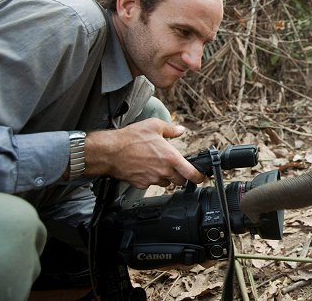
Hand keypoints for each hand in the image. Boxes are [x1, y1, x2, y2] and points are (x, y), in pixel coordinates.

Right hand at [84, 118, 204, 187]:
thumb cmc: (131, 138)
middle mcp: (163, 171)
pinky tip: (145, 168)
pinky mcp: (141, 184)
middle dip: (180, 175)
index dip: (199, 177)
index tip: (202, 178)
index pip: (191, 173)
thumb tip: (180, 130)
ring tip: (157, 165)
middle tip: (175, 167)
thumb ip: (171, 129)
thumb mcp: (154, 126)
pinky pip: (151, 184)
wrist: (110, 151)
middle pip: (179, 180)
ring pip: (165, 182)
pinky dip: (151, 178)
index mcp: (171, 158)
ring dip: (165, 176)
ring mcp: (152, 179)